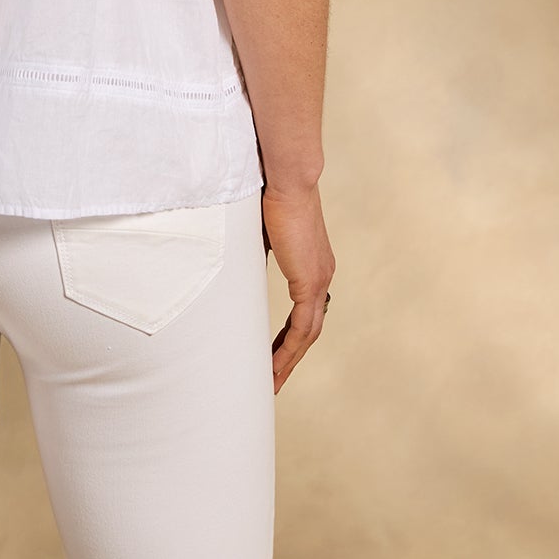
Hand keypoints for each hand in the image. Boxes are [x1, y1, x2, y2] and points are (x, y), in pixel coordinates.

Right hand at [260, 180, 333, 392]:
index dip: (290, 335)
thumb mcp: (260, 231)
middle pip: (308, 329)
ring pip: (307, 334)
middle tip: (272, 379)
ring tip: (270, 382)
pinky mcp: (310, 280)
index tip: (273, 352)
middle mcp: (322, 275)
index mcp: (312, 263)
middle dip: (290, 357)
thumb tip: (237, 263)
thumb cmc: (270, 192)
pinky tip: (275, 367)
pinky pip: (302, 328)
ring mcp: (319, 278)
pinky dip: (289, 350)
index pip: (304, 310)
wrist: (287, 176)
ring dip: (288, 361)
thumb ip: (256, 252)